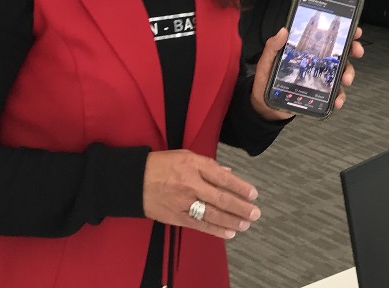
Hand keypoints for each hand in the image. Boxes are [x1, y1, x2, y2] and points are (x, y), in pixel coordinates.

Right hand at [142, 150, 259, 239]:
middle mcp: (190, 184)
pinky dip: (215, 230)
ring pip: (212, 215)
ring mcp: (183, 202)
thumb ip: (208, 165)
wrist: (133, 180)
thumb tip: (228, 172)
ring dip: (232, 221)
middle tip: (255, 213)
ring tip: (245, 224)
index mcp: (194, 165)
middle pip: (221, 199)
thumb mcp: (185, 156)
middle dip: (241, 207)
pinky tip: (228, 232)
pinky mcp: (175, 217)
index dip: (240, 187)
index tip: (253, 194)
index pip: (223, 178)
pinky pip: (199, 225)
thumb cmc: (160, 164)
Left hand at [250, 26, 364, 116]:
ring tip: (345, 80)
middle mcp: (316, 62)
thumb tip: (282, 31)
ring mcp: (320, 77)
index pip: (326, 38)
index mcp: (306, 51)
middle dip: (353, 50)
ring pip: (341, 72)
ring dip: (348, 74)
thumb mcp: (266, 62)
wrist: (264, 107)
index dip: (343, 32)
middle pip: (340, 52)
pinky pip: (335, 94)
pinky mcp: (320, 93)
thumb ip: (272, 47)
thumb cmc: (265, 81)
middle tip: (357, 51)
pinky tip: (337, 101)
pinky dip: (339, 97)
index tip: (353, 30)